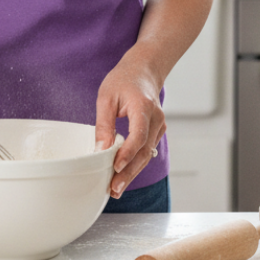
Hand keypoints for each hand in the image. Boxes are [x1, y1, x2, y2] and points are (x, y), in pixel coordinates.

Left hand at [95, 52, 166, 197]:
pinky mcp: (157, 130)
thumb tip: (100, 150)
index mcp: (143, 107)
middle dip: (128, 172)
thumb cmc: (123, 80)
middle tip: (113, 189)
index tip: (115, 167)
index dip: (127, 154)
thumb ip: (104, 124)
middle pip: (144, 151)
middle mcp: (156, 118)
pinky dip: (136, 163)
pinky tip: (124, 175)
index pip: (138, 136)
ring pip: (146, 154)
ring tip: (116, 188)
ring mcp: (160, 125)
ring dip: (132, 172)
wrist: (143, 70)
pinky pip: (147, 150)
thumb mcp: (106, 98)